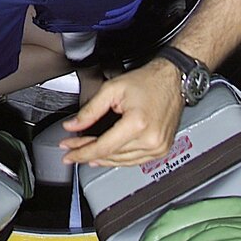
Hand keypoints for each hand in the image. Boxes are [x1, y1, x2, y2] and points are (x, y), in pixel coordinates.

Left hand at [60, 60, 183, 167]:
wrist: (173, 79)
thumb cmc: (148, 81)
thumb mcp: (112, 89)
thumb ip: (90, 110)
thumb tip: (72, 125)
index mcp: (138, 124)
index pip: (103, 147)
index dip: (81, 152)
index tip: (67, 152)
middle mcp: (150, 139)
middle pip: (111, 155)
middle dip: (87, 153)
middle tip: (71, 149)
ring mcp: (158, 147)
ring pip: (122, 161)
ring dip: (102, 158)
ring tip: (85, 152)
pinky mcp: (162, 149)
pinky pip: (135, 160)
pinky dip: (118, 159)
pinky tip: (106, 156)